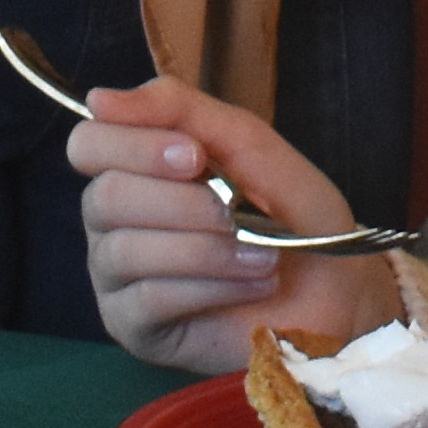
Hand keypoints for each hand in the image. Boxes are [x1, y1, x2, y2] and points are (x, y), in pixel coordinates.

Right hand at [68, 75, 405, 372]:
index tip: (195, 157)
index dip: (136, 145)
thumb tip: (100, 99)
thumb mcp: (246, 144)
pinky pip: (151, 297)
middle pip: (104, 197)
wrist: (338, 289)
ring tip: (263, 254)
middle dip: (183, 202)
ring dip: (209, 248)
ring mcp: (116, 279)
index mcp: (133, 168)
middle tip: (235, 209)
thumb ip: (180, 110)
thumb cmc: (292, 214)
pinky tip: (253, 282)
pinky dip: (212, 285)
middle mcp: (112, 221)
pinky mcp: (134, 328)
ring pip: (128, 249)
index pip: (89, 143)